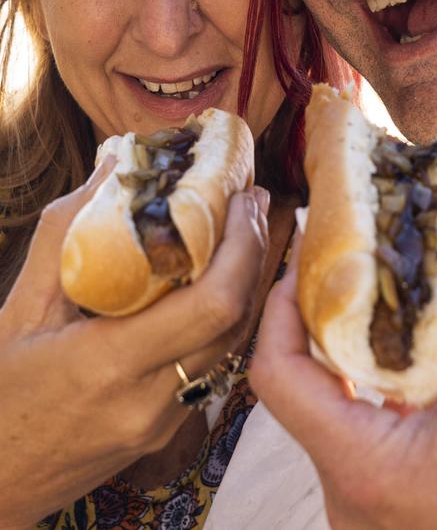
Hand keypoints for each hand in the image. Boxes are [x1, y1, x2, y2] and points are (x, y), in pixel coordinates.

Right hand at [0, 164, 268, 529]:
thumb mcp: (20, 309)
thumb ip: (66, 235)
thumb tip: (112, 166)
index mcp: (110, 362)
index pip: (212, 305)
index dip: (242, 247)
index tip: (241, 199)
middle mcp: (150, 397)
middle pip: (237, 320)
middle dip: (254, 252)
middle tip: (249, 201)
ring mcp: (166, 421)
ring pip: (235, 343)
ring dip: (248, 282)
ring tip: (242, 231)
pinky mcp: (170, 429)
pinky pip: (217, 364)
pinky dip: (228, 316)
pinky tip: (221, 281)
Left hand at [250, 257, 436, 529]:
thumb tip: (422, 259)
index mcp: (366, 466)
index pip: (280, 377)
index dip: (282, 311)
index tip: (303, 267)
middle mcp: (349, 500)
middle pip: (301, 394)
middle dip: (319, 325)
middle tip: (343, 272)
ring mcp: (366, 513)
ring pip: (329, 415)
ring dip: (347, 357)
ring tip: (374, 305)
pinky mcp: (389, 511)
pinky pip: (357, 439)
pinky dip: (369, 391)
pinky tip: (399, 358)